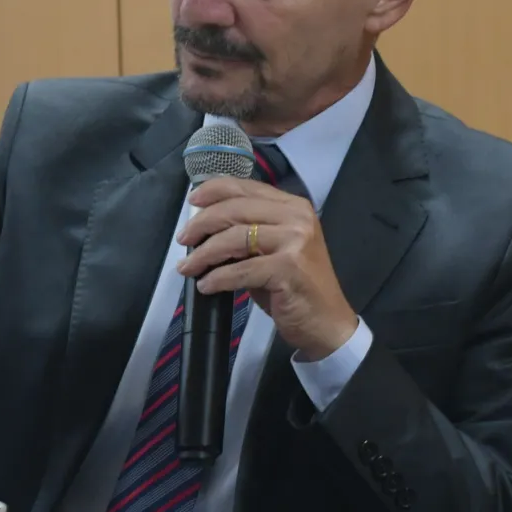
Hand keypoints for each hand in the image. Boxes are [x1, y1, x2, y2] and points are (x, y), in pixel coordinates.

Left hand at [175, 177, 356, 360]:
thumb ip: (248, 233)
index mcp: (294, 207)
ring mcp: (295, 241)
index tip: (192, 200)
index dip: (214, 190)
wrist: (327, 323)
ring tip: (188, 267)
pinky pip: (240, 269)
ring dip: (204, 253)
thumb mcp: (274, 251)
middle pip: (236, 209)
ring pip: (234, 237)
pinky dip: (218, 278)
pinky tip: (206, 285)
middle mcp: (297, 218)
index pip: (246, 188)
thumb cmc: (297, 288)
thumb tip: (206, 229)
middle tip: (184, 239)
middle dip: (202, 223)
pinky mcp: (288, 268)